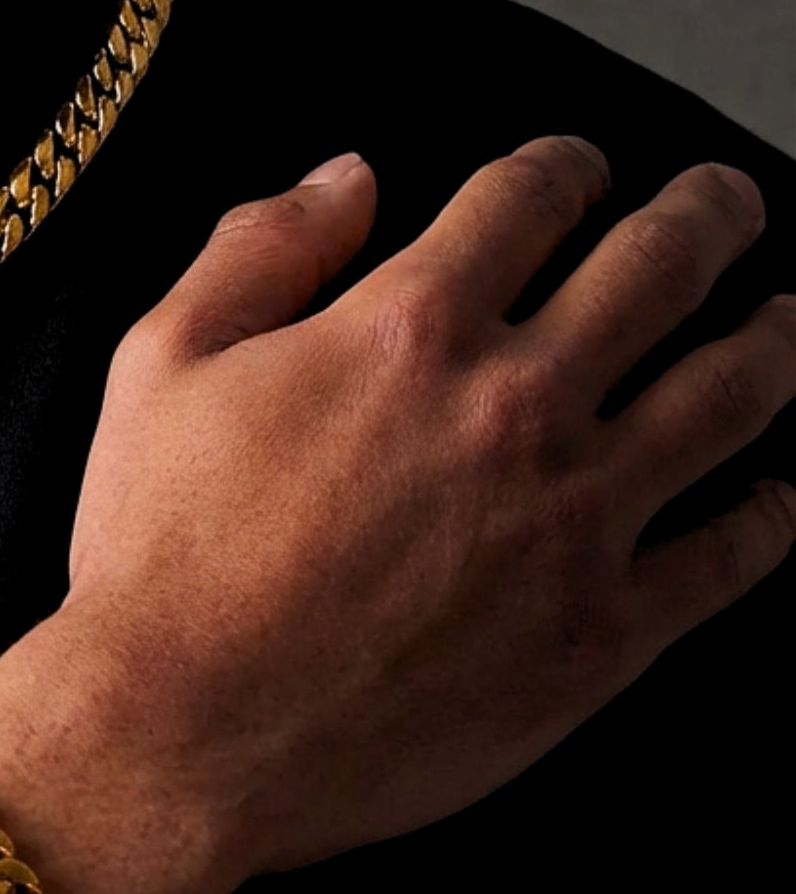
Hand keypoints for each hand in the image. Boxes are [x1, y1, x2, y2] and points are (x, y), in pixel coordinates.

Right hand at [0, 139, 795, 893]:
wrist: (181, 731)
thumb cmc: (160, 548)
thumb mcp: (160, 362)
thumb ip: (259, 247)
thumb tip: (351, 176)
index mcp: (409, 327)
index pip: (531, 195)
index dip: (565, 162)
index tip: (576, 168)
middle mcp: (517, 405)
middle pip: (663, 266)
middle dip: (707, 212)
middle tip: (724, 199)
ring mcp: (576, 520)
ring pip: (731, 395)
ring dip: (771, 336)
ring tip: (782, 315)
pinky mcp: (602, 631)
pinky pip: (731, 554)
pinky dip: (769, 511)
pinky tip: (772, 492)